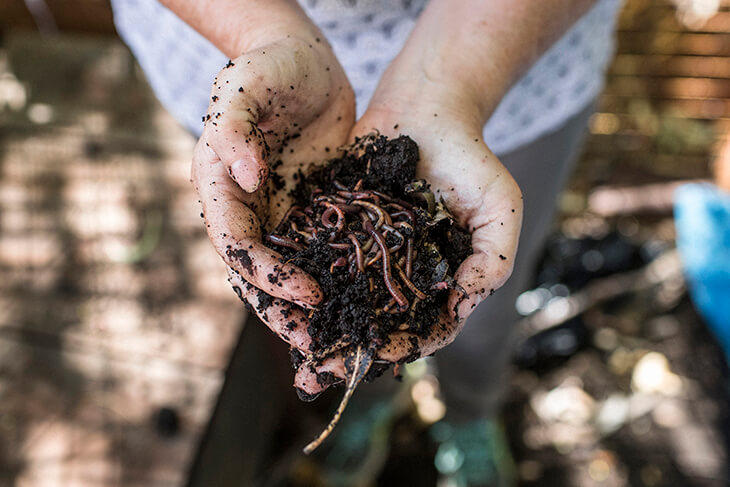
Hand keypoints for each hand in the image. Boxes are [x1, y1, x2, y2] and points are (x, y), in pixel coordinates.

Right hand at [193, 35, 354, 346]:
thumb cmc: (269, 66)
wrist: (304, 59)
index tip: (306, 292)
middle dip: (283, 310)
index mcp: (222, 186)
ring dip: (306, 308)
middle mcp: (247, 207)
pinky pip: (318, 251)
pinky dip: (332, 279)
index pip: (237, 244)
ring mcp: (278, 210)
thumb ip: (236, 128)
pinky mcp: (310, 208)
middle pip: (257, 272)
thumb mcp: (247, 86)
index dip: (268, 274)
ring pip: (287, 270)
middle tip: (317, 343)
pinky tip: (357, 300)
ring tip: (336, 338)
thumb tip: (244, 176)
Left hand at [290, 83, 522, 397]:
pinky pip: (317, 263)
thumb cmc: (470, 156)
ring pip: (341, 302)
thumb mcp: (499, 204)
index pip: (424, 328)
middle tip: (316, 375)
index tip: (377, 357)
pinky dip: (300, 285)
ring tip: (292, 354)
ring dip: (318, 330)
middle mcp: (401, 275)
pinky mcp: (339, 230)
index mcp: (440, 278)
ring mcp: (368, 255)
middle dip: (347, 354)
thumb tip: (462, 302)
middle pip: (375, 325)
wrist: (426, 109)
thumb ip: (492, 255)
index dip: (403, 347)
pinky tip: (278, 300)